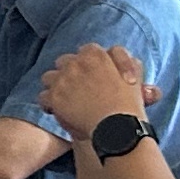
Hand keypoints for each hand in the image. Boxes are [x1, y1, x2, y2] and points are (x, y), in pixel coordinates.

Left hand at [38, 44, 155, 138]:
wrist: (118, 127)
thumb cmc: (129, 107)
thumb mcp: (136, 79)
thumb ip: (130, 68)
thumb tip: (126, 71)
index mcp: (96, 54)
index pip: (87, 50)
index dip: (90, 64)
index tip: (94, 75)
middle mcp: (76, 62)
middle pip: (65, 61)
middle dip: (70, 73)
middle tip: (78, 88)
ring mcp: (63, 79)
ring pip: (49, 77)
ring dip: (55, 86)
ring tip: (64, 99)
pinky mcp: (54, 97)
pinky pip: (43, 97)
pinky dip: (48, 105)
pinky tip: (57, 111)